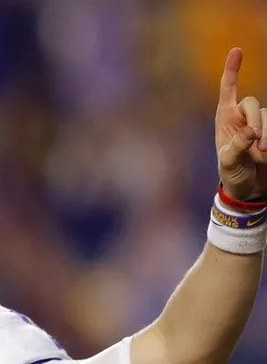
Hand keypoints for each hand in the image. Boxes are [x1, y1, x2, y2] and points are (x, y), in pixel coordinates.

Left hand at [216, 48, 266, 200]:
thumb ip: (237, 146)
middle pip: (253, 103)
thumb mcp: (228, 162)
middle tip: (256, 142)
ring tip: (263, 153)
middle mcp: (243, 118)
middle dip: (256, 120)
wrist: (249, 189)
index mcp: (225, 120)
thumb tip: (252, 132)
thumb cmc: (232, 174)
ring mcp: (260, 124)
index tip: (237, 50)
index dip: (232, 70)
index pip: (228, 90)